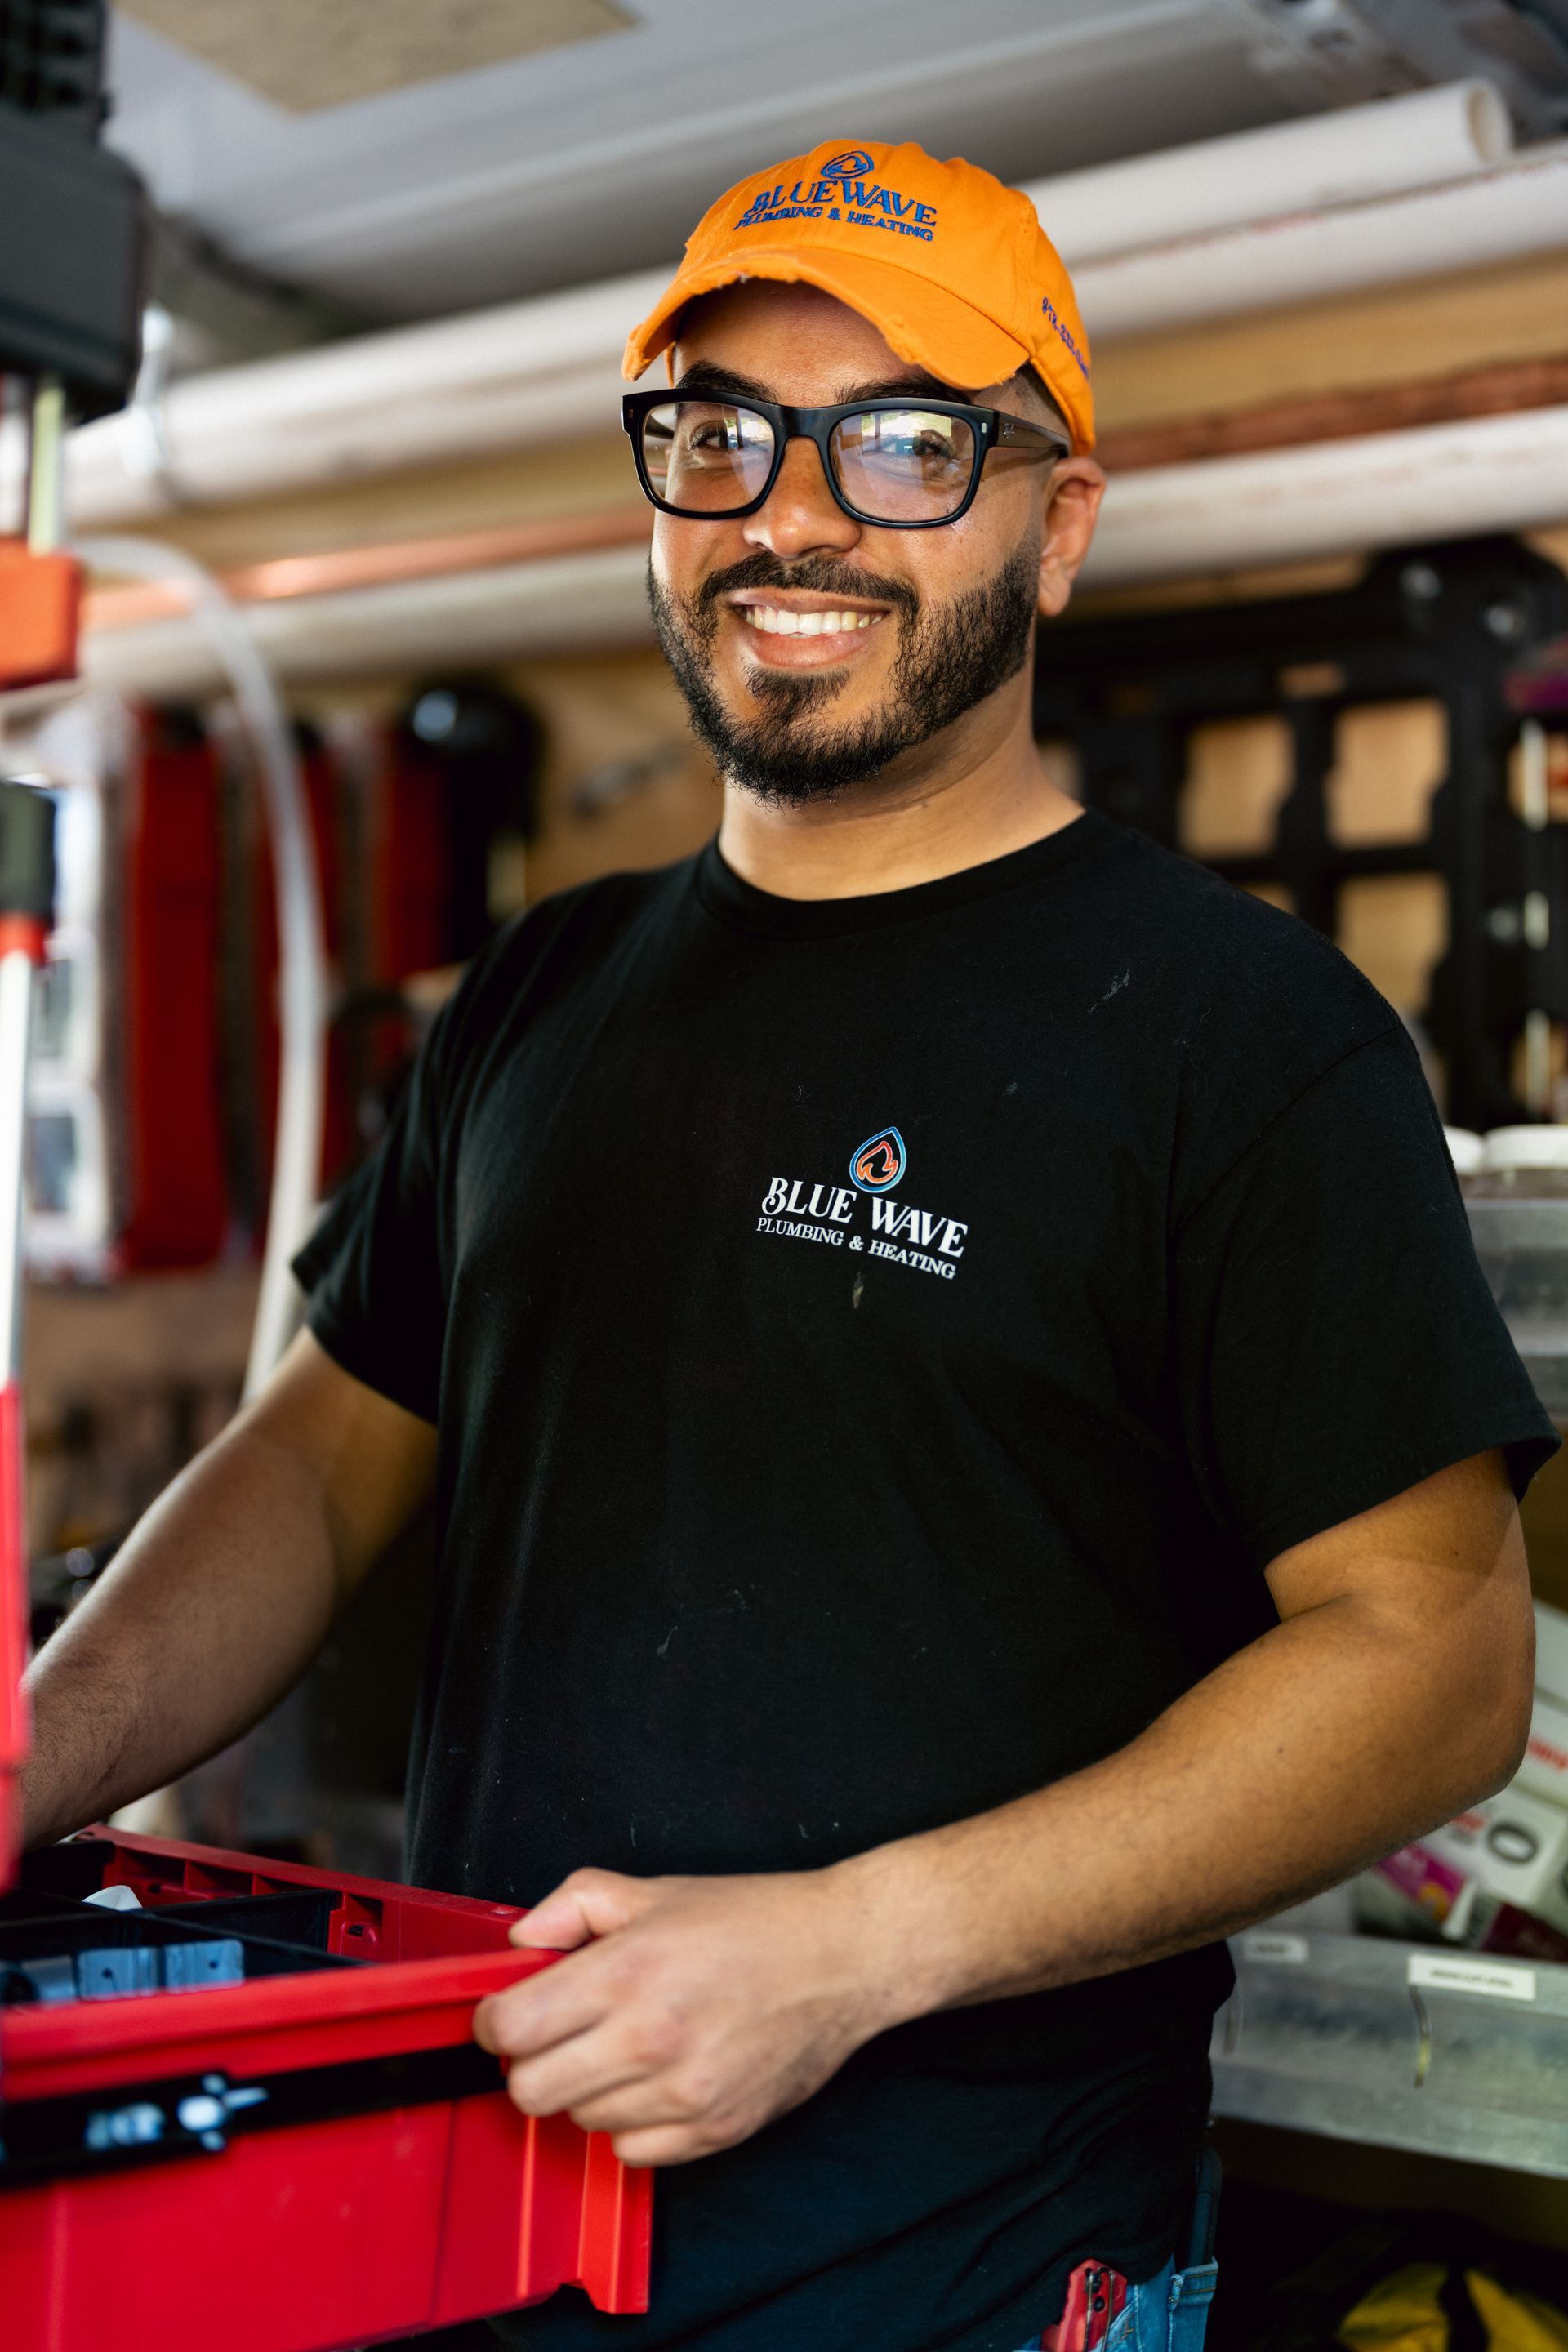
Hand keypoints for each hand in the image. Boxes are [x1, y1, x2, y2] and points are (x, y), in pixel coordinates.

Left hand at [471, 1864, 893, 2166]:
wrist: (842, 1958)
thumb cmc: (753, 1921)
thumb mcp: (654, 1890)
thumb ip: (574, 1905)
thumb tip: (520, 1944)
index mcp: (627, 1972)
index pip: (510, 2030)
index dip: (495, 2023)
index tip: (506, 2016)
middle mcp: (649, 2039)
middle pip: (531, 2092)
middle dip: (530, 2062)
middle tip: (557, 2036)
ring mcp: (683, 2094)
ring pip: (579, 2122)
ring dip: (586, 2090)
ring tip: (624, 2047)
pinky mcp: (712, 2132)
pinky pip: (630, 2152)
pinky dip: (630, 2123)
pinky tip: (656, 2080)